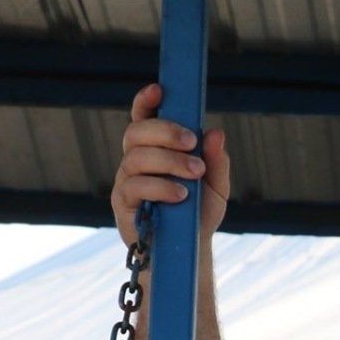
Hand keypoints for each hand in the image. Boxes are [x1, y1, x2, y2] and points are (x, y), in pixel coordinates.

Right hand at [110, 82, 229, 247]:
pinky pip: (134, 186)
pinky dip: (160, 186)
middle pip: (136, 132)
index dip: (145, 101)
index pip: (143, 118)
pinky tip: (181, 194)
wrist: (189, 250)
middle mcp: (136, 160)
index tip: (158, 90)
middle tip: (191, 141)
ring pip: (136, 157)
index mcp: (155, 149)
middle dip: (165, 131)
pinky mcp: (123, 204)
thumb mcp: (216, 186)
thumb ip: (216, 160)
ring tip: (195, 173)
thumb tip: (215, 132)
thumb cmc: (199, 213)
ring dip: (168, 161)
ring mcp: (126, 181)